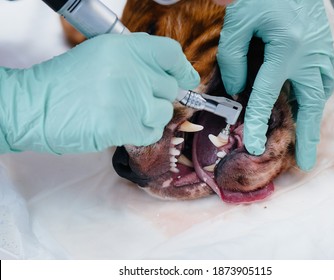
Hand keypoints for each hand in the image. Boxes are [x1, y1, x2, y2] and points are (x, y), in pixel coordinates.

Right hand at [0, 33, 198, 153]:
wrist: (36, 107)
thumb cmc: (67, 82)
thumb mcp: (100, 55)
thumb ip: (135, 58)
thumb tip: (168, 68)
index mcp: (124, 48)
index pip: (170, 53)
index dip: (182, 68)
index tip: (187, 78)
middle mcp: (130, 70)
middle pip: (169, 86)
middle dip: (157, 95)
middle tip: (135, 99)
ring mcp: (129, 100)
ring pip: (164, 111)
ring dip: (150, 116)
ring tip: (124, 113)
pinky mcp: (124, 126)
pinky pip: (152, 132)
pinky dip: (141, 132)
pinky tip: (121, 126)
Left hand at [217, 0, 333, 170]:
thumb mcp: (239, 21)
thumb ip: (233, 57)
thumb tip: (239, 89)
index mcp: (287, 47)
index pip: (267, 95)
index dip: (258, 123)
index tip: (254, 147)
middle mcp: (309, 54)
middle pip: (310, 104)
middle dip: (307, 135)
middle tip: (304, 162)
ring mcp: (321, 52)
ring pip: (320, 94)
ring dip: (313, 119)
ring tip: (306, 142)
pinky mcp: (324, 48)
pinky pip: (322, 81)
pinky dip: (315, 100)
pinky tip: (307, 110)